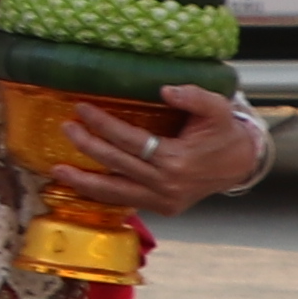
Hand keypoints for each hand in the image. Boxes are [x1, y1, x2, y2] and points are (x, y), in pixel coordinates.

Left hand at [56, 80, 271, 216]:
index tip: (82, 108)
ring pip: (115, 192)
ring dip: (83, 181)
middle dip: (87, 145)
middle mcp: (168, 184)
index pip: (130, 140)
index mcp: (178, 160)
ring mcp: (165, 200)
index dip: (103, 124)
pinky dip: (101, 194)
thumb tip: (166, 90)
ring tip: (57, 169)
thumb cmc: (223, 133)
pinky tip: (80, 185)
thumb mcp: (218, 109)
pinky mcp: (164, 208)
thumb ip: (195, 97)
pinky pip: (126, 201)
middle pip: (117, 164)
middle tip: (66, 127)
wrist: (240, 163)